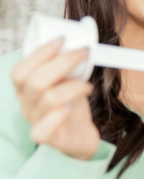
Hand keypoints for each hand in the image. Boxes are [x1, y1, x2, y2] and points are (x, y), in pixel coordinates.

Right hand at [12, 39, 99, 159]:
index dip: (40, 53)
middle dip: (63, 62)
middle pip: (34, 81)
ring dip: (73, 86)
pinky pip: (44, 129)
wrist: (80, 136)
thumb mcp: (66, 81)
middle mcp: (26, 105)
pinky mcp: (49, 139)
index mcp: (26, 89)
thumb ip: (66, 66)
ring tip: (87, 86)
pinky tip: (72, 107)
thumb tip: (79, 41)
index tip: (63, 39)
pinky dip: (59, 115)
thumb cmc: (72, 104)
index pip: (20, 70)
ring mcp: (36, 122)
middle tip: (84, 53)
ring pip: (48, 99)